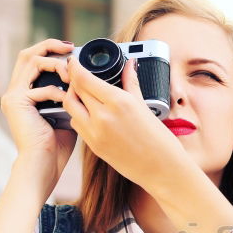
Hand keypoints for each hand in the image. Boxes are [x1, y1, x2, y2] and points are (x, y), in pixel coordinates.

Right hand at [0, 38, 77, 187]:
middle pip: (28, 54)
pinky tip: (66, 100)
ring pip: (31, 61)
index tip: (73, 51)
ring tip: (71, 74)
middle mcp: (16, 91)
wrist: (44, 166)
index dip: (52, 52)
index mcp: (26, 93)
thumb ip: (71, 97)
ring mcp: (13, 96)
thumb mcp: (67, 114)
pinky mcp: (15, 103)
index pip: (35, 61)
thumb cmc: (56, 146)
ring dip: (55, 64)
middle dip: (50, 46)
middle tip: (70, 47)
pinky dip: (56, 92)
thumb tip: (86, 82)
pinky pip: (38, 87)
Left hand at [62, 56, 189, 192]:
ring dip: (73, 97)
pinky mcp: (93, 146)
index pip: (83, 78)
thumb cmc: (160, 140)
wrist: (163, 170)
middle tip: (79, 76)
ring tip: (84, 95)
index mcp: (118, 102)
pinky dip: (79, 115)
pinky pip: (77, 124)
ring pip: (70, 107)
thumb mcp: (145, 106)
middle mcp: (103, 116)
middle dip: (74, 80)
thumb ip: (131, 83)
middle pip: (74, 90)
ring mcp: (95, 133)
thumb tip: (129, 65)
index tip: (74, 62)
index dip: (75, 67)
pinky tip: (90, 113)